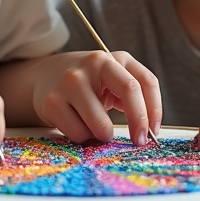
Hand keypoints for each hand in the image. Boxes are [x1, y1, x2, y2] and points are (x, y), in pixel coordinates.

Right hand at [30, 51, 161, 144]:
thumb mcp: (110, 80)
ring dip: (104, 135)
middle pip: (130, 90)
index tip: (153, 132)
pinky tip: (77, 124)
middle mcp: (93, 63)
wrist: (45, 75)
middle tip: (139, 141)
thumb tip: (147, 129)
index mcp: (113, 59)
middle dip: (139, 122)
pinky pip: (79, 133)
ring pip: (101, 124)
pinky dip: (83, 137)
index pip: (145, 81)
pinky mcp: (52, 101)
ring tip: (96, 128)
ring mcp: (71, 81)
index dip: (154, 110)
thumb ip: (129, 96)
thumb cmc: (87, 84)